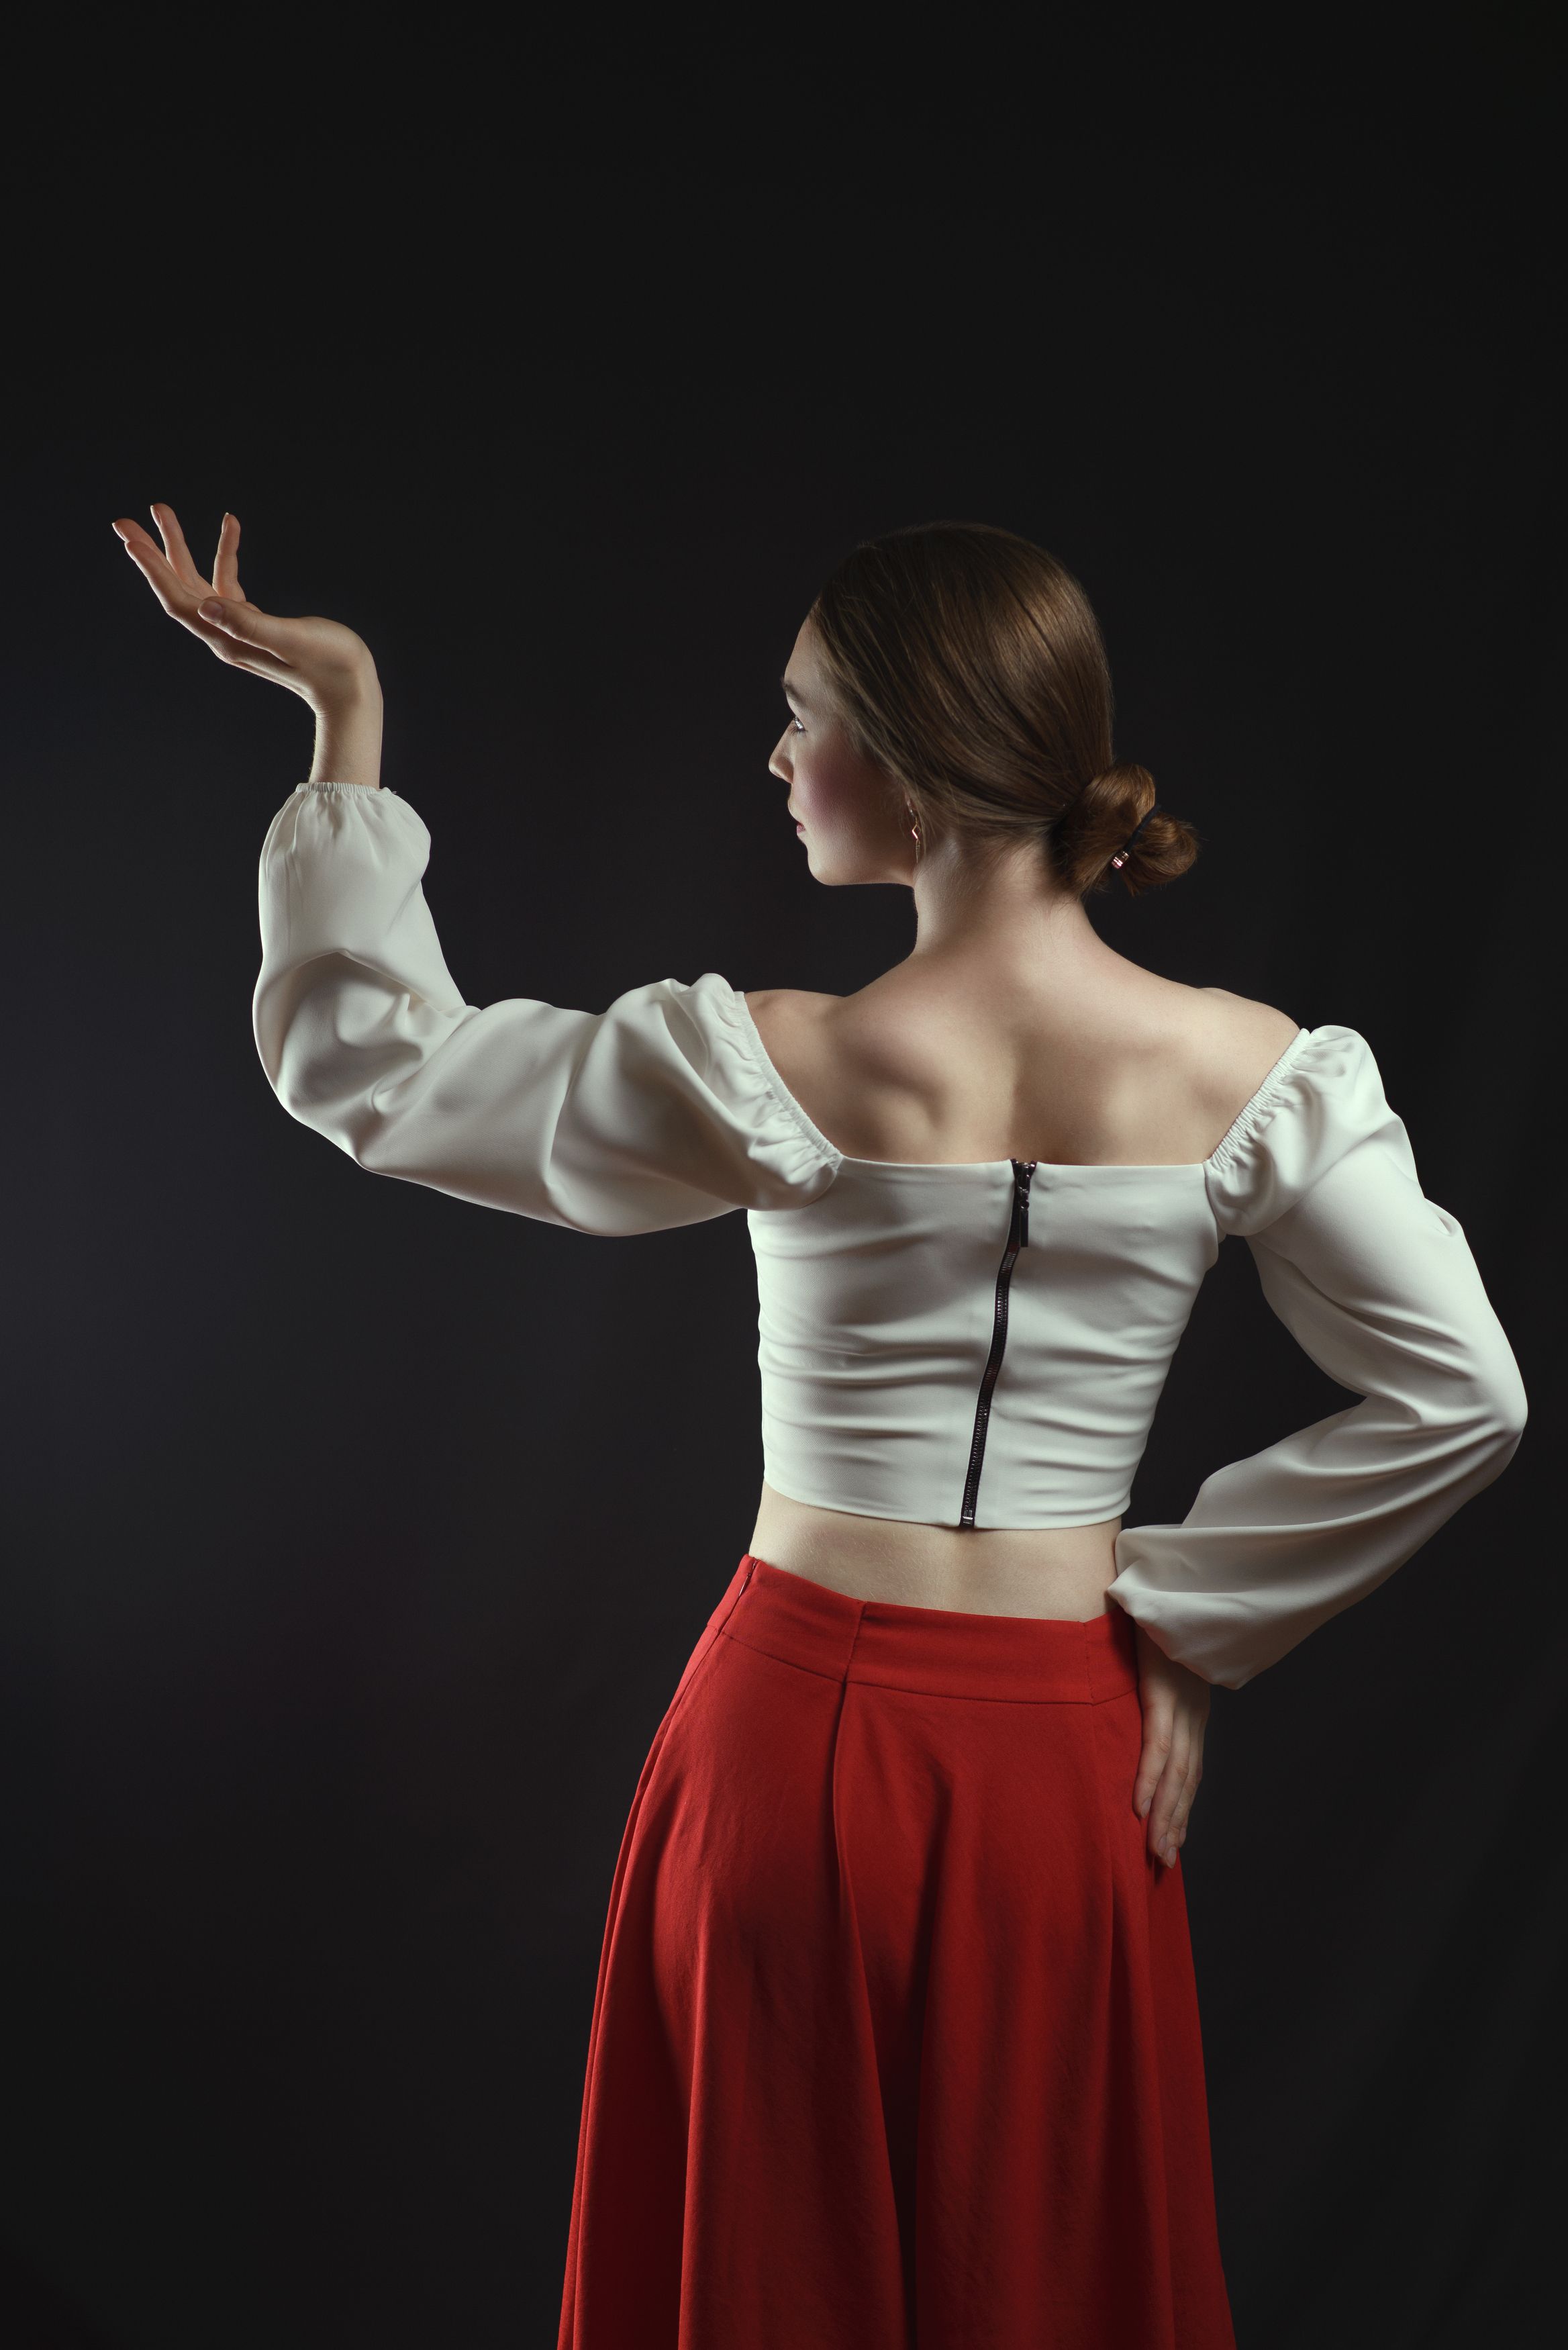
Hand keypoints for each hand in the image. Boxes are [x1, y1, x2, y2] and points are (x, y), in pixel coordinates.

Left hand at [114, 504, 381, 785]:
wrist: (350, 688)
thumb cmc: (329, 662)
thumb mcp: (291, 637)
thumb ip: (249, 624)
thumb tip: (208, 606)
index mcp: (226, 638)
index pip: (178, 600)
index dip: (152, 569)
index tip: (130, 538)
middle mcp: (224, 634)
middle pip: (177, 588)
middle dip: (152, 552)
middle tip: (124, 521)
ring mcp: (237, 628)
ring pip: (197, 582)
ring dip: (180, 547)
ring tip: (163, 511)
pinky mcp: (254, 622)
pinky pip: (228, 582)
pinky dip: (226, 554)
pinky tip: (231, 526)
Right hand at [1131, 1623, 1210, 1870]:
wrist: (1164, 1575)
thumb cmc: (1154, 1611)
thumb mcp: (1154, 1655)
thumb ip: (1146, 1682)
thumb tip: (1127, 1704)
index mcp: (1191, 1703)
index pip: (1189, 1766)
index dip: (1182, 1804)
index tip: (1172, 1839)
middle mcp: (1192, 1708)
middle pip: (1187, 1778)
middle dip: (1175, 1823)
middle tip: (1163, 1863)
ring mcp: (1182, 1700)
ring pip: (1177, 1770)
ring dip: (1166, 1814)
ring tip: (1156, 1850)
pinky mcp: (1165, 1689)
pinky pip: (1158, 1744)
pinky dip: (1151, 1778)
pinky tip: (1141, 1806)